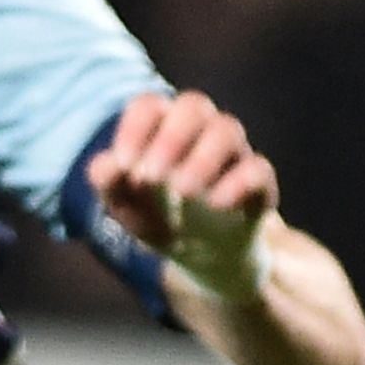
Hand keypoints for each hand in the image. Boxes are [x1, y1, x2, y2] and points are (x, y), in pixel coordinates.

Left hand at [82, 87, 280, 304]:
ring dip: (202, 159)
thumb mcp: (126, 207)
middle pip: (194, 105)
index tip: (124, 163)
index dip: (135, 127)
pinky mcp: (258, 186)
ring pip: (228, 130)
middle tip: (151, 177)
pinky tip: (217, 204)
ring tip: (181, 192)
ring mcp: (232, 156)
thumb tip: (106, 166)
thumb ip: (109, 184)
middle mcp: (200, 132)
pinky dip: (239, 183)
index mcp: (162, 129)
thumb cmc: (158, 218)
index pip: (150, 106)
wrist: (199, 258)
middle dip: (171, 137)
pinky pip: (258, 170)